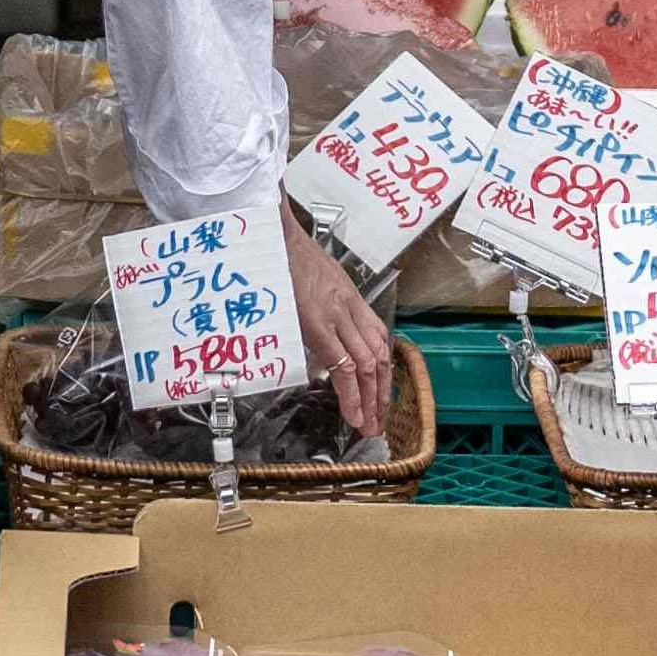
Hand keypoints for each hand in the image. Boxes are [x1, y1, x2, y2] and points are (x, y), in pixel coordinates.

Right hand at [284, 210, 396, 440]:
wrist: (274, 232)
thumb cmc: (284, 251)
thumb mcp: (311, 277)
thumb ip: (319, 301)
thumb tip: (314, 324)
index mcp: (349, 297)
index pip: (378, 341)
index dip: (382, 372)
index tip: (379, 395)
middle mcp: (350, 308)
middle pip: (378, 358)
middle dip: (380, 394)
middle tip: (377, 420)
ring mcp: (336, 315)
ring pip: (366, 365)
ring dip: (369, 399)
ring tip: (366, 423)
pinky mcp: (318, 323)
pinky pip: (343, 364)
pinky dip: (351, 392)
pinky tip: (352, 411)